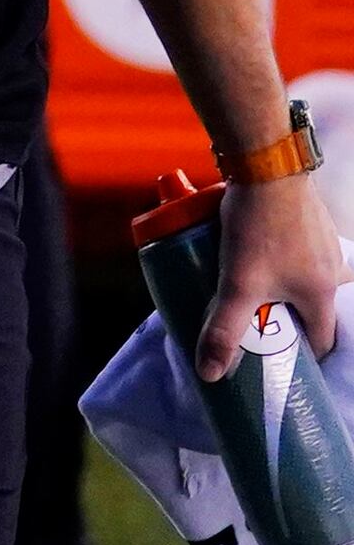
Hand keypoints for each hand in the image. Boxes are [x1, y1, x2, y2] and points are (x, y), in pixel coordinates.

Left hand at [203, 166, 349, 377]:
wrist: (268, 169)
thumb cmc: (258, 232)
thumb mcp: (236, 287)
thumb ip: (224, 330)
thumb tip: (211, 374)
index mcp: (322, 293)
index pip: (323, 340)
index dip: (303, 356)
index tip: (278, 363)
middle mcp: (333, 269)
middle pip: (315, 310)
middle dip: (289, 324)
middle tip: (258, 331)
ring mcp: (323, 243)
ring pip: (307, 280)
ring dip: (284, 292)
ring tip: (251, 296)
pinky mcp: (309, 221)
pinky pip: (301, 254)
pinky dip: (284, 265)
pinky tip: (257, 258)